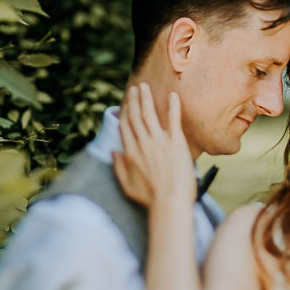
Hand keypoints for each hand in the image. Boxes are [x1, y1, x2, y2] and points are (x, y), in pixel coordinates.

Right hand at [112, 83, 195, 211]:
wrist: (170, 202)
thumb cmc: (150, 198)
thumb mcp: (127, 185)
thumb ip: (119, 167)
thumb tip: (113, 152)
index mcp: (131, 152)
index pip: (126, 126)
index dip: (125, 112)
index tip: (126, 103)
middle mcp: (143, 143)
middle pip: (136, 117)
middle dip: (134, 101)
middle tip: (135, 88)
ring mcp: (160, 142)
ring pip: (150, 114)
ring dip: (147, 98)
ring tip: (145, 87)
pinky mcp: (176, 143)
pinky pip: (173, 120)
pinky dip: (173, 106)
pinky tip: (173, 95)